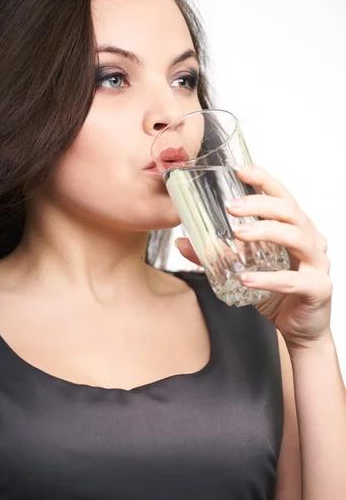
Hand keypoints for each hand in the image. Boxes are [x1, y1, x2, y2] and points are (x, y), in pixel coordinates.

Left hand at [174, 165, 332, 351]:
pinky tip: (246, 277)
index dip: (264, 180)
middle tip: (230, 206)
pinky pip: (294, 281)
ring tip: (237, 234)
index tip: (240, 171)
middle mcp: (311, 241)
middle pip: (291, 212)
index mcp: (295, 229)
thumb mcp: (244, 268)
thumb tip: (182, 242)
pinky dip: (269, 279)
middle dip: (260, 204)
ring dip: (265, 232)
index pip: (283, 196)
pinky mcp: (317, 289)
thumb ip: (217, 255)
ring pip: (297, 238)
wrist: (300, 329)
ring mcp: (318, 264)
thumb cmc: (276, 292)